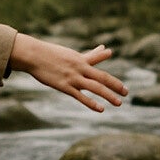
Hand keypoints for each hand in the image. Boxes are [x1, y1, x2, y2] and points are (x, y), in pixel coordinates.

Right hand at [9, 35, 127, 111]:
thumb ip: (86, 55)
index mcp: (80, 59)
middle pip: (102, 77)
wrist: (33, 56)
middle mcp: (79, 68)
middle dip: (115, 85)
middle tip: (126, 92)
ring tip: (119, 103)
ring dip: (108, 95)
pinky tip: (101, 109)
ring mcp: (73, 78)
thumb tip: (98, 50)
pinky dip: (91, 103)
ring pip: (95, 87)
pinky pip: (81, 96)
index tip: (120, 79)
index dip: (109, 70)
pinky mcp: (64, 86)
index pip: (99, 63)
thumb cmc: (50, 54)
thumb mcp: (69, 54)